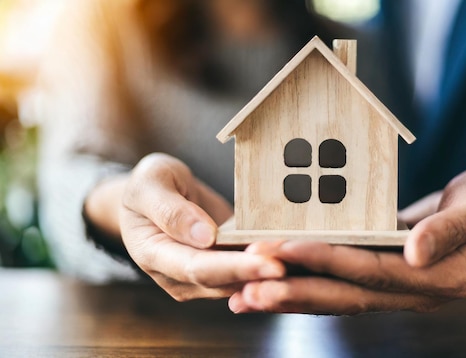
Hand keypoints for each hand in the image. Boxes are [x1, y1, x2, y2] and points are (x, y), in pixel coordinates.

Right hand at [88, 153, 285, 300]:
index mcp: (155, 255)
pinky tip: (301, 257)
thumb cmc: (148, 185)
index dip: (236, 268)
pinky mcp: (225, 269)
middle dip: (262, 275)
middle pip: (226, 281)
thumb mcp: (150, 183)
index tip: (270, 264)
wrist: (155, 195)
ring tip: (308, 261)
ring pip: (242, 282)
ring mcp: (203, 277)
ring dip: (273, 274)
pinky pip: (250, 272)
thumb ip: (170, 210)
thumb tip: (203, 237)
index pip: (198, 268)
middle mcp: (179, 276)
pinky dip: (273, 264)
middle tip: (299, 265)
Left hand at [228, 164, 465, 313]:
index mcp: (443, 277)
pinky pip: (343, 287)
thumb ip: (451, 228)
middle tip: (248, 288)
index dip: (331, 262)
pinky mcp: (387, 277)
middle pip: (349, 296)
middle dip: (298, 290)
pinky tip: (276, 284)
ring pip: (340, 298)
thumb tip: (416, 253)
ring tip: (246, 297)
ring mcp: (402, 289)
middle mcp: (418, 292)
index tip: (287, 251)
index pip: (376, 272)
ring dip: (293, 297)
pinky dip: (308, 287)